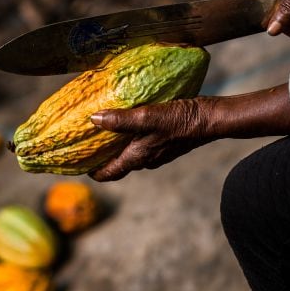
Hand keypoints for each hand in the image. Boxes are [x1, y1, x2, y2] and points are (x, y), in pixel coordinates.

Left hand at [88, 99, 214, 180]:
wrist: (210, 119)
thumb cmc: (179, 120)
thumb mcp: (147, 117)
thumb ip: (120, 120)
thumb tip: (94, 120)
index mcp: (138, 157)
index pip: (110, 173)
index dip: (94, 173)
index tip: (79, 166)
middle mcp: (146, 159)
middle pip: (119, 164)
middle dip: (103, 159)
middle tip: (88, 147)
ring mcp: (157, 152)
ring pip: (131, 154)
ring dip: (117, 148)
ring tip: (104, 133)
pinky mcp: (166, 143)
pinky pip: (142, 145)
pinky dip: (130, 139)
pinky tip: (128, 124)